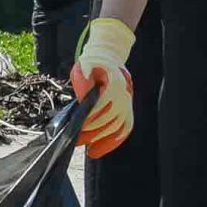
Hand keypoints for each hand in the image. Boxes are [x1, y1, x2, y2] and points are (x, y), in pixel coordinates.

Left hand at [70, 18, 136, 158]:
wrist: (108, 57)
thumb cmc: (93, 62)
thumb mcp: (83, 67)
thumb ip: (83, 83)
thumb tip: (83, 101)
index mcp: (115, 83)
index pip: (105, 104)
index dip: (92, 117)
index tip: (79, 126)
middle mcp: (125, 94)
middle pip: (112, 119)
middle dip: (94, 132)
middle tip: (78, 140)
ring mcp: (128, 102)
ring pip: (120, 126)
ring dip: (104, 140)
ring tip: (89, 149)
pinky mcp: (126, 109)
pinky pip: (125, 128)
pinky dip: (114, 141)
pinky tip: (99, 150)